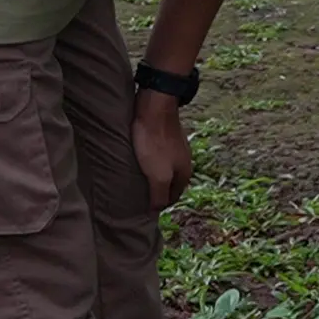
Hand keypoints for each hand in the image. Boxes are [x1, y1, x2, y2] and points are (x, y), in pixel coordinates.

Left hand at [132, 92, 193, 210]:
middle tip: (136, 194)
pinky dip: (150, 162)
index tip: (142, 208)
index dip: (158, 204)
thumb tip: (157, 210)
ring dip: (152, 176)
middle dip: (156, 191)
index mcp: (184, 174)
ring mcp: (176, 148)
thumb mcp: (158, 175)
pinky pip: (158, 156)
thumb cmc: (155, 144)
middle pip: (169, 184)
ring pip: (164, 169)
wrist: (155, 108)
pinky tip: (138, 160)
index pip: (173, 198)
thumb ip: (159, 194)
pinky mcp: (166, 137)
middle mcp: (184, 162)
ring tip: (134, 178)